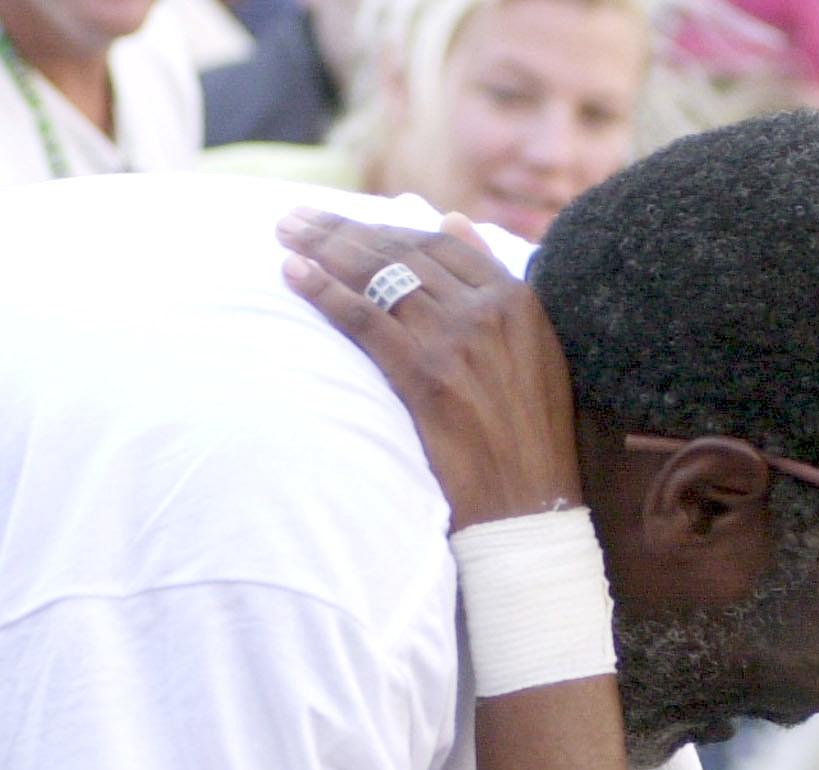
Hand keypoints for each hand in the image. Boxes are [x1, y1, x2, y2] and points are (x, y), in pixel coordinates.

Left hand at [276, 208, 580, 529]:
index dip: (386, 226)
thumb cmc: (529, 434)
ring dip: (323, 249)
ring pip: (378, 277)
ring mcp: (455, 342)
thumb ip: (493, 281)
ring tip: (286, 233)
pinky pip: (363, 318)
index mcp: (517, 298)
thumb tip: (450, 219)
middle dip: (342, 229)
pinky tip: (293, 274)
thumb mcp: (532, 346)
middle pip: (402, 252)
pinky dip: (324, 291)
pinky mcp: (425, 376)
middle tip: (296, 218)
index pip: (439, 243)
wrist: (530, 503)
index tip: (346, 221)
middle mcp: (487, 311)